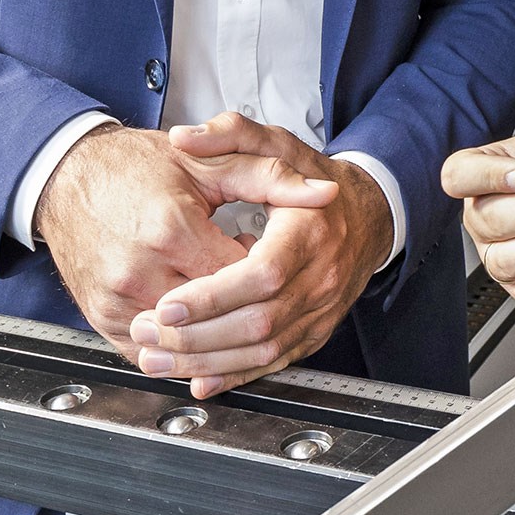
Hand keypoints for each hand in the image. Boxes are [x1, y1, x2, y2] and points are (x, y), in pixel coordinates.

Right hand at [34, 122, 334, 366]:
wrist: (66, 176)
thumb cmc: (135, 167)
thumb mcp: (210, 164)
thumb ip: (272, 177)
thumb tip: (324, 194)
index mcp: (173, 230)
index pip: (245, 279)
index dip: (267, 276)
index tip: (273, 261)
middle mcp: (142, 271)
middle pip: (218, 318)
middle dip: (245, 308)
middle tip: (255, 290)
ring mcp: (118, 300)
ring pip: (186, 344)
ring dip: (215, 334)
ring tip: (229, 308)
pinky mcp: (101, 318)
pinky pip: (152, 352)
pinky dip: (179, 348)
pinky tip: (196, 327)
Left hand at [126, 113, 396, 394]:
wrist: (367, 216)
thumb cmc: (316, 183)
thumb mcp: (278, 145)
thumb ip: (231, 135)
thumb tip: (185, 138)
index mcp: (311, 232)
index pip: (263, 274)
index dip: (213, 295)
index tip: (168, 304)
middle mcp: (321, 278)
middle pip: (258, 321)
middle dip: (197, 336)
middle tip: (147, 333)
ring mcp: (320, 311)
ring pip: (262, 350)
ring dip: (207, 361)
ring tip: (157, 359)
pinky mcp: (313, 333)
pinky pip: (274, 363)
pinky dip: (234, 376)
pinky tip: (199, 379)